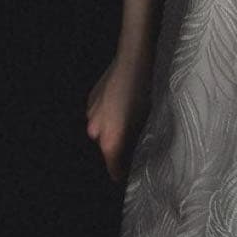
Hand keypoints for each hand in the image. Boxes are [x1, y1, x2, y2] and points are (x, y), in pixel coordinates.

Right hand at [85, 50, 153, 182]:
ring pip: (101, 131)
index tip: (131, 176)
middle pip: (107, 149)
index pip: (114, 170)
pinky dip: (107, 114)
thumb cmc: (145, 93)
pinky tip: (120, 103)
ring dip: (112, 129)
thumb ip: (136, 142)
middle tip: (135, 139)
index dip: (123, 175)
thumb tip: (136, 155)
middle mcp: (96, 132)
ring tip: (129, 117)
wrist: (133, 60)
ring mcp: (90, 115)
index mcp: (111, 142)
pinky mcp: (90, 100)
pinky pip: (98, 115)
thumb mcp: (146, 121)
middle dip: (119, 148)